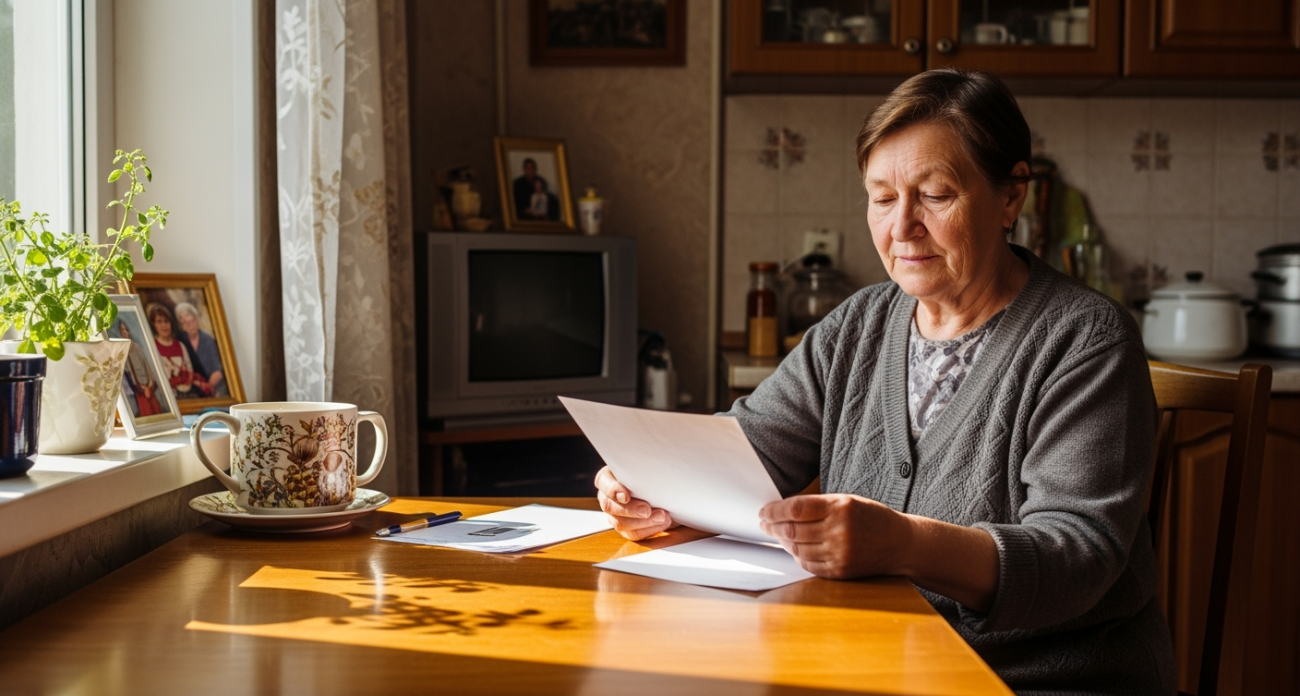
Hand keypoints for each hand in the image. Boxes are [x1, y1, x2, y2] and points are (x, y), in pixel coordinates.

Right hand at [594, 466, 675, 540]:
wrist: (660, 489)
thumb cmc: (650, 474)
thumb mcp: (645, 468)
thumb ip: (643, 470)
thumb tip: (652, 468)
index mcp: (607, 478)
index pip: (603, 482)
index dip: (613, 490)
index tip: (626, 496)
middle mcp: (606, 497)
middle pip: (610, 507)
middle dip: (630, 510)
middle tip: (647, 510)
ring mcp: (613, 515)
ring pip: (620, 524)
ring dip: (643, 522)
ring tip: (662, 516)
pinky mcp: (625, 528)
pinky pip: (633, 534)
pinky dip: (649, 530)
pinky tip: (661, 523)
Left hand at [759, 494, 912, 579]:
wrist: (901, 544)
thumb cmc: (872, 518)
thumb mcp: (848, 501)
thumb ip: (817, 505)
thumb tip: (783, 510)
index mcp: (840, 508)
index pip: (796, 509)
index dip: (774, 510)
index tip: (764, 511)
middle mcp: (839, 531)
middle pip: (793, 530)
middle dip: (772, 526)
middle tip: (764, 523)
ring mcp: (839, 553)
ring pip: (797, 548)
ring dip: (782, 541)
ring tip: (776, 534)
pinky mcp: (840, 571)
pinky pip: (808, 564)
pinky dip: (796, 555)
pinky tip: (792, 548)